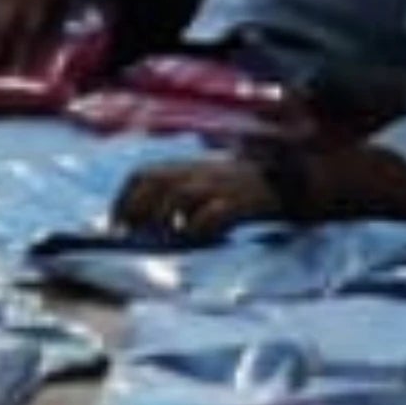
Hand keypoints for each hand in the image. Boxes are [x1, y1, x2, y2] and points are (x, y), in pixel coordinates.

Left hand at [111, 154, 284, 245]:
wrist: (289, 182)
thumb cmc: (239, 190)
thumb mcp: (205, 184)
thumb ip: (176, 196)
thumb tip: (138, 226)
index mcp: (187, 166)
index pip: (143, 174)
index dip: (124, 198)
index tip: (115, 224)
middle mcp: (200, 171)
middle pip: (157, 181)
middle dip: (138, 208)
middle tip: (130, 235)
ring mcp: (221, 184)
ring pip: (182, 194)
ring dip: (165, 218)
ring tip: (159, 237)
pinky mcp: (243, 200)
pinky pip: (217, 211)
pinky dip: (201, 225)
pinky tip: (194, 238)